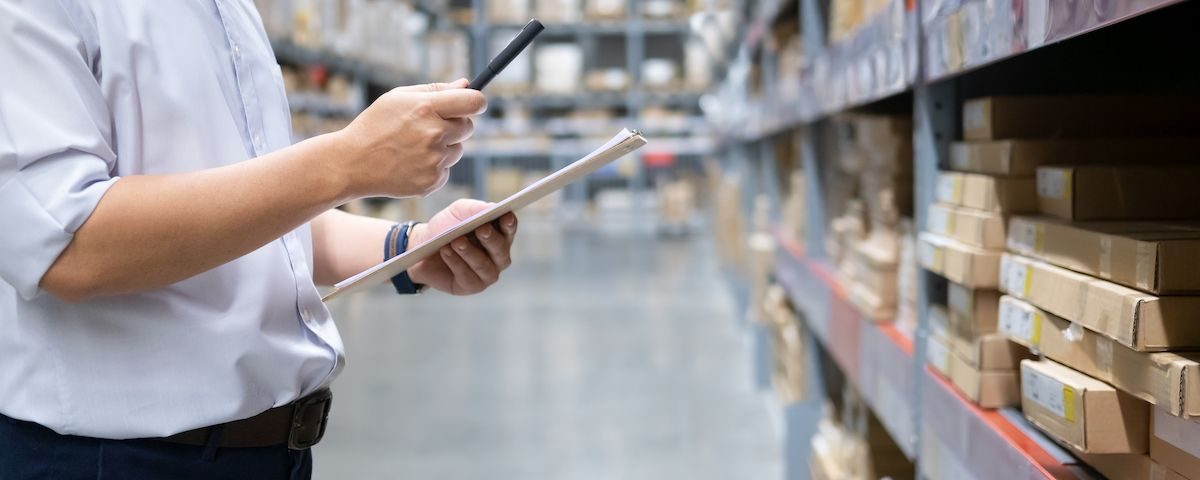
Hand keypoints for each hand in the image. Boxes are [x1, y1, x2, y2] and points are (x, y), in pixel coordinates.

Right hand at [335, 79, 485, 198]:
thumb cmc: (374, 125)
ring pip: (457, 150)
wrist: (352, 163)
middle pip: (468, 126)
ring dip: (444, 147)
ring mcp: (434, 160)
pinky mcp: (432, 181)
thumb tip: (465, 84)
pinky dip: (434, 167)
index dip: (476, 102)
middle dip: (455, 124)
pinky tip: (411, 163)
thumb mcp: (398, 98)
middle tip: (428, 127)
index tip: (472, 104)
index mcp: (426, 108)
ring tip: (414, 147)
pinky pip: (446, 170)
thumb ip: (435, 89)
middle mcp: (434, 134)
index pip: (474, 102)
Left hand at [406, 199, 517, 295]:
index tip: (506, 217)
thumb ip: (475, 209)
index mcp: (499, 235)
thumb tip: (491, 208)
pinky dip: (455, 262)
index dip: (510, 224)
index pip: (509, 230)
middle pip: (501, 250)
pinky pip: (467, 276)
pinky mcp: (471, 286)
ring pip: (483, 265)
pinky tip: (446, 252)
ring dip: (469, 252)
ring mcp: (487, 274)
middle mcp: (498, 257)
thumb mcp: (458, 212)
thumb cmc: (446, 227)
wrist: (422, 246)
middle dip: (491, 239)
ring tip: (456, 242)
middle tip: (482, 229)